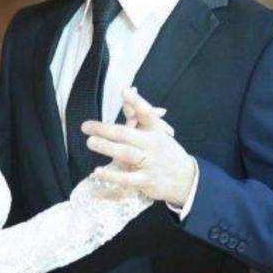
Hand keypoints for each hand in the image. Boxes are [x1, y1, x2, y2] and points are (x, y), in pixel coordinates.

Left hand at [82, 88, 195, 206]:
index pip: (146, 114)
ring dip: (108, 148)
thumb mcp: (157, 131)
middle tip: (86, 126)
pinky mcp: (146, 181)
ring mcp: (150, 164)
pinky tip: (98, 171)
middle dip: (105, 129)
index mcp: (156, 131)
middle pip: (127, 134)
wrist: (186, 179)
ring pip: (126, 154)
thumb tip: (126, 92)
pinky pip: (127, 179)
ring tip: (91, 142)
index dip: (136, 102)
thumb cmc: (165, 151)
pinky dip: (112, 175)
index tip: (125, 91)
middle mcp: (153, 145)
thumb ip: (139, 113)